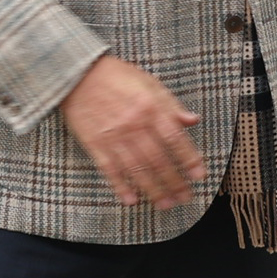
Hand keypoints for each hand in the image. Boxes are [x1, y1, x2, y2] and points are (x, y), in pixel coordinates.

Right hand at [61, 53, 203, 207]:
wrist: (77, 74)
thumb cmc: (115, 76)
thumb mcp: (149, 82)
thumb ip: (171, 104)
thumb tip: (193, 121)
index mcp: (150, 108)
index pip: (175, 139)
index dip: (189, 159)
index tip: (199, 175)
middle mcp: (134, 125)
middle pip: (158, 160)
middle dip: (174, 182)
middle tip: (185, 197)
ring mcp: (114, 137)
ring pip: (137, 170)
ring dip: (153, 190)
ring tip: (165, 203)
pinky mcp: (95, 144)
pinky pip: (110, 170)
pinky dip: (121, 187)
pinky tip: (131, 200)